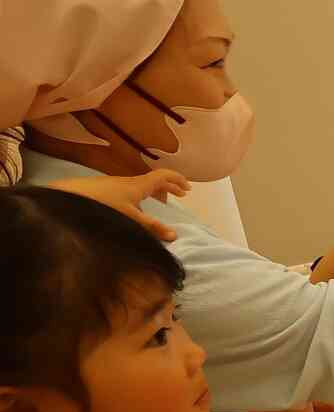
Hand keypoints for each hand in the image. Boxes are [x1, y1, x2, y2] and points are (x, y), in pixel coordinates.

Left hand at [46, 170, 189, 240]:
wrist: (68, 198)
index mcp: (139, 185)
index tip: (188, 188)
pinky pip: (131, 191)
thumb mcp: (130, 219)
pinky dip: (142, 197)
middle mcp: (129, 182)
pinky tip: (135, 210)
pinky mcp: (105, 191)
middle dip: (169, 187)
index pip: (163, 176)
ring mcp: (116, 186)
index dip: (177, 180)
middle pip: (154, 180)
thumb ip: (151, 227)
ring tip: (161, 203)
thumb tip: (175, 235)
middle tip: (181, 195)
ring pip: (142, 186)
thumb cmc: (102, 205)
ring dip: (155, 192)